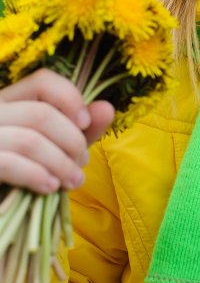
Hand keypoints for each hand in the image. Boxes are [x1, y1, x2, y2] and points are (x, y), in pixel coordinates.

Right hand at [0, 69, 114, 193]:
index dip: (70, 98)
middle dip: (72, 141)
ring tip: (74, 180)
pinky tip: (50, 187)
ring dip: (61, 164)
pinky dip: (37, 176)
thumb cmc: (30, 167)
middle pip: (41, 114)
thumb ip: (83, 128)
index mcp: (11, 100)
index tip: (85, 124)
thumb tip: (107, 109)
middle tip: (82, 162)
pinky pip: (10, 164)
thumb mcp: (60, 144)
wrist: (4, 201)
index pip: (42, 81)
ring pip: (30, 141)